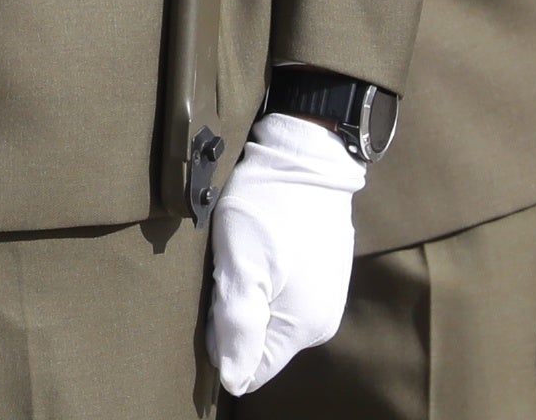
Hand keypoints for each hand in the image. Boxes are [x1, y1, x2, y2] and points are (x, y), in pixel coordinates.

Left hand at [206, 113, 365, 395]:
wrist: (306, 155)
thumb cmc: (269, 207)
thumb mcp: (242, 266)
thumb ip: (237, 326)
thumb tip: (233, 380)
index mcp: (303, 328)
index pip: (253, 369)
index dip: (223, 347)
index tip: (210, 308)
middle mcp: (320, 321)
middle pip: (260, 343)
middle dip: (234, 320)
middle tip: (222, 275)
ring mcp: (324, 295)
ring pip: (270, 317)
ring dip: (248, 297)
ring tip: (238, 259)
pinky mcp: (322, 271)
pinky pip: (283, 293)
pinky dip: (263, 279)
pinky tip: (257, 251)